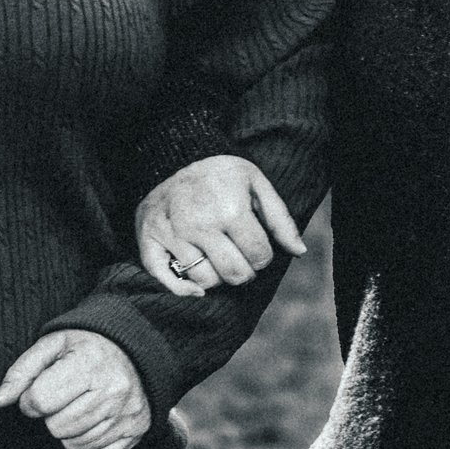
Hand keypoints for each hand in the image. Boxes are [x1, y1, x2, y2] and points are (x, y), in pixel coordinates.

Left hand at [0, 328, 152, 448]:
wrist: (134, 348)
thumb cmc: (86, 347)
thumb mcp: (51, 346)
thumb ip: (21, 372)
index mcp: (89, 364)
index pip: (40, 400)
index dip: (31, 399)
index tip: (40, 390)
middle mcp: (113, 390)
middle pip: (57, 427)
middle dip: (51, 415)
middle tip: (63, 398)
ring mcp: (127, 413)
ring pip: (75, 445)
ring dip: (69, 430)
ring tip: (79, 406)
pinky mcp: (137, 430)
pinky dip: (90, 443)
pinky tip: (94, 421)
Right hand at [135, 154, 304, 296]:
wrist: (172, 158)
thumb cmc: (220, 175)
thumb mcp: (256, 184)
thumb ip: (280, 219)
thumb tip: (299, 251)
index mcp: (229, 209)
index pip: (259, 257)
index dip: (263, 256)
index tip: (256, 246)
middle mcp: (198, 224)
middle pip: (234, 274)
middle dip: (244, 271)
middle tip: (240, 258)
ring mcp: (171, 234)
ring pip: (205, 280)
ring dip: (217, 277)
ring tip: (217, 258)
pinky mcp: (150, 241)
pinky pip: (168, 281)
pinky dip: (184, 290)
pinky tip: (197, 289)